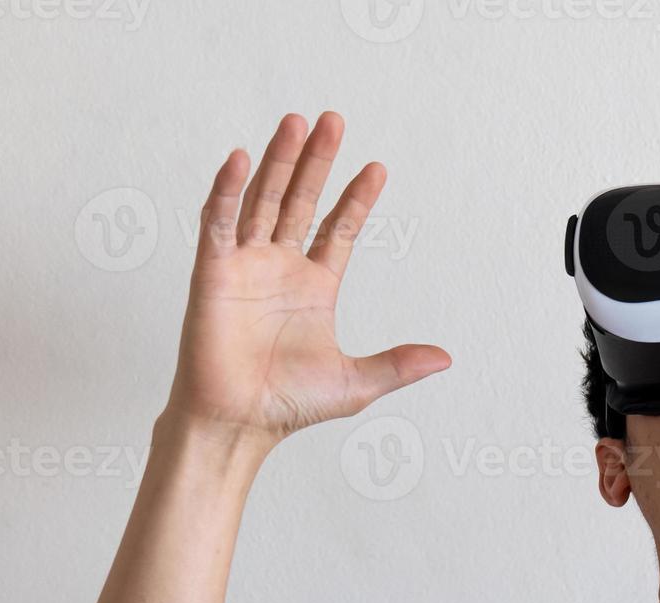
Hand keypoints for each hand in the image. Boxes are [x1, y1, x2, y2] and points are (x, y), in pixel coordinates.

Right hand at [164, 112, 449, 446]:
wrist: (240, 424)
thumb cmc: (289, 405)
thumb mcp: (358, 382)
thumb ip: (399, 364)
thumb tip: (447, 358)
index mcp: (314, 286)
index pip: (338, 228)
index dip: (356, 198)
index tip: (377, 168)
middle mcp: (279, 268)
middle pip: (300, 200)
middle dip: (317, 161)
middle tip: (333, 120)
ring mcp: (245, 266)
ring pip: (262, 200)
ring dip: (279, 161)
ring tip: (297, 123)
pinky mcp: (212, 273)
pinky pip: (218, 223)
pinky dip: (227, 190)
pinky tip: (241, 159)